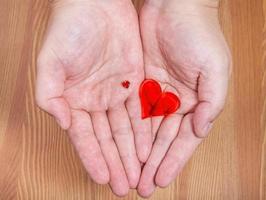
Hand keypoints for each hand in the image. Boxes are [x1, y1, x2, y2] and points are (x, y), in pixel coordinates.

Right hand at [35, 0, 150, 195]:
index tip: (104, 179)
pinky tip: (147, 150)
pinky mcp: (134, 84)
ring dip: (130, 154)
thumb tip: (62, 124)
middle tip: (124, 187)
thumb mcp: (50, 64)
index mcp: (74, 101)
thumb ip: (49, 97)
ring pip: (125, 131)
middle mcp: (95, 101)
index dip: (94, 159)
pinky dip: (143, 132)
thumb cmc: (69, 31)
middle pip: (107, 140)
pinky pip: (140, 113)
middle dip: (116, 163)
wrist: (96, 6)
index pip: (85, 138)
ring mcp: (116, 94)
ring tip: (137, 176)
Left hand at [137, 0, 230, 196]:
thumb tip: (201, 130)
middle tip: (140, 186)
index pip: (183, 139)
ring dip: (139, 153)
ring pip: (146, 131)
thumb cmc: (198, 34)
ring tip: (130, 173)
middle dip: (152, 163)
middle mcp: (176, 102)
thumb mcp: (214, 69)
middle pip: (162, 140)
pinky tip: (124, 147)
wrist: (173, 7)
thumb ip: (211, 102)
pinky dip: (130, 131)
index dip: (172, 161)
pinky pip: (133, 112)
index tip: (159, 180)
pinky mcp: (140, 85)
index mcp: (196, 102)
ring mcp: (157, 94)